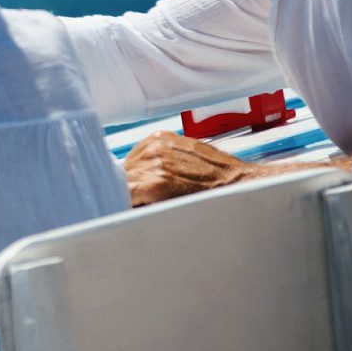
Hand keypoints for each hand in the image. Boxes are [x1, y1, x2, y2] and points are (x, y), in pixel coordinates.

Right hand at [123, 131, 255, 206]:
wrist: (235, 182)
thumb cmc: (210, 202)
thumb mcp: (173, 214)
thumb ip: (143, 211)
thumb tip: (123, 212)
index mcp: (155, 182)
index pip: (116, 191)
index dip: (115, 201)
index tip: (116, 207)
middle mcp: (154, 160)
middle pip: (119, 177)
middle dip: (124, 189)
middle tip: (136, 201)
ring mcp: (157, 145)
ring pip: (128, 163)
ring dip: (134, 175)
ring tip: (150, 186)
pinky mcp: (161, 136)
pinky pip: (138, 150)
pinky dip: (142, 162)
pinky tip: (156, 171)